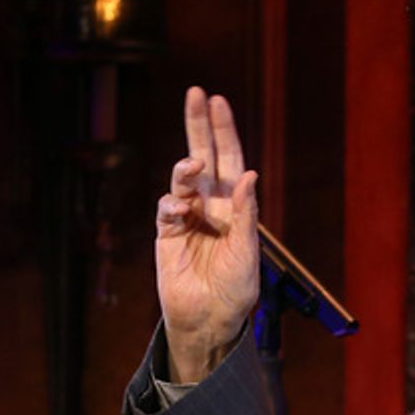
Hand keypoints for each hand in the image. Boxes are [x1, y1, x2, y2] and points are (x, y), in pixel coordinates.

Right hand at [156, 86, 259, 382]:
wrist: (211, 321)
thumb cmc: (236, 290)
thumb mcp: (247, 252)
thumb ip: (246, 215)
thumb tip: (248, 175)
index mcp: (234, 206)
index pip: (230, 160)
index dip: (224, 132)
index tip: (218, 101)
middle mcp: (210, 206)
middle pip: (203, 157)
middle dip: (198, 126)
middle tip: (195, 93)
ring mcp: (187, 218)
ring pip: (182, 180)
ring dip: (186, 168)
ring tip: (193, 164)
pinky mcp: (167, 235)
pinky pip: (166, 209)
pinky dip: (171, 203)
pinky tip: (179, 207)